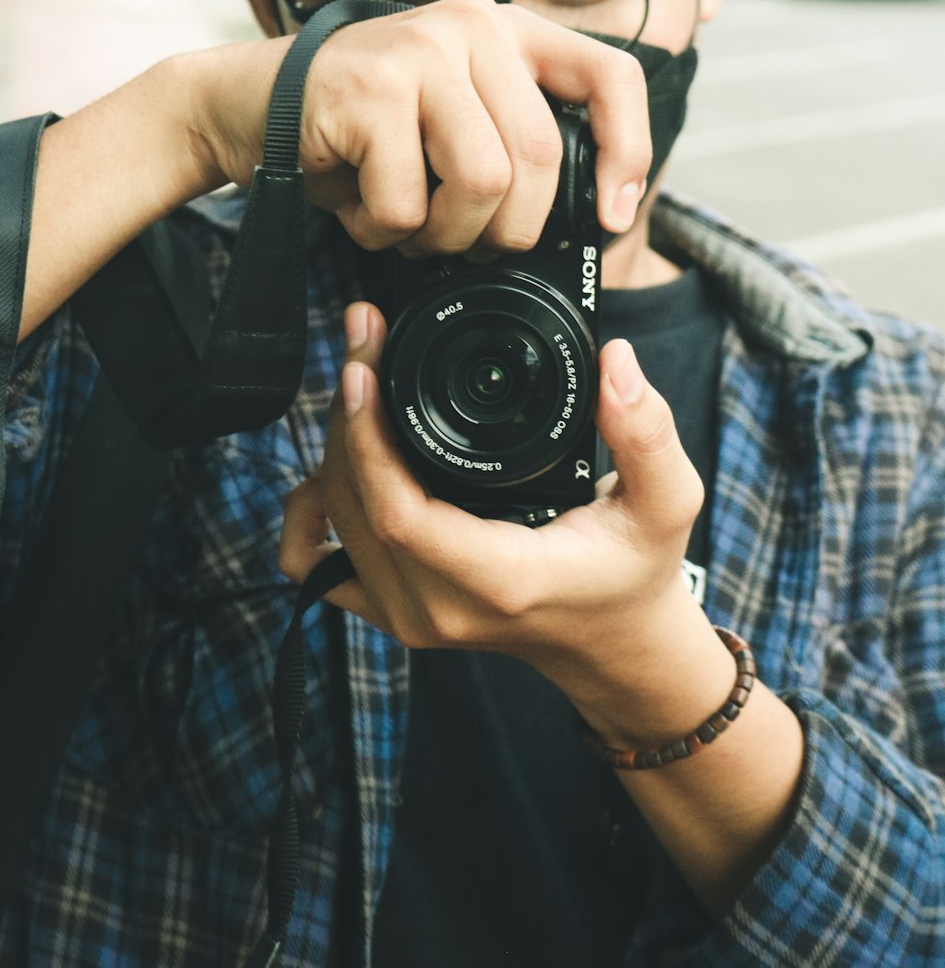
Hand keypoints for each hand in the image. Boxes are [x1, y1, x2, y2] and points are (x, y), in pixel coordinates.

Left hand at [279, 299, 730, 750]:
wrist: (611, 644)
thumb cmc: (634, 571)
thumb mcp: (667, 502)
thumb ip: (648, 433)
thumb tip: (614, 362)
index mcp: (500, 580)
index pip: (399, 513)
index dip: (367, 436)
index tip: (366, 366)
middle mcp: (440, 607)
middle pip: (354, 502)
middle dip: (349, 411)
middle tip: (364, 337)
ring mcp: (407, 615)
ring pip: (334, 518)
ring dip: (336, 441)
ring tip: (362, 373)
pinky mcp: (390, 610)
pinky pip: (317, 558)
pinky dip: (313, 506)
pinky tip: (336, 460)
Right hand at [296, 0, 649, 252]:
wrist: (247, 105)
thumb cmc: (360, 129)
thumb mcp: (452, 114)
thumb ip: (513, 137)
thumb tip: (596, 214)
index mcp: (507, 31)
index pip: (610, 77)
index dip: (627, 153)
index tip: (614, 215)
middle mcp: (472, 26)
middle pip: (537, 160)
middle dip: (505, 229)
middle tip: (461, 242)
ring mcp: (420, 51)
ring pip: (482, 186)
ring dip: (442, 235)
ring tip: (406, 225)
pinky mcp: (370, 89)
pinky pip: (406, 206)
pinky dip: (383, 233)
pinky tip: (356, 206)